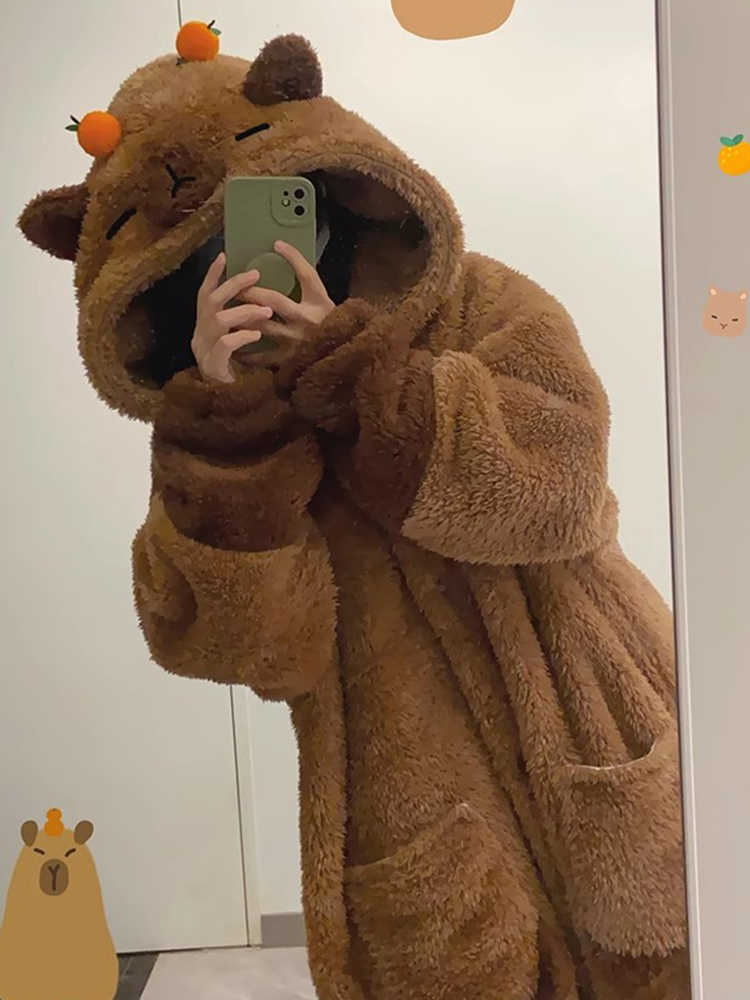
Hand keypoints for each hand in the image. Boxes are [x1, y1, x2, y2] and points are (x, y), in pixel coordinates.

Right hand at [191, 252, 272, 382]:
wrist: (229, 408)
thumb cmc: (239, 374)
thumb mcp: (237, 343)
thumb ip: (241, 324)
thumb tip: (259, 301)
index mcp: (204, 329)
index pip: (204, 295)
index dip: (213, 275)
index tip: (225, 256)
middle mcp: (199, 337)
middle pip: (209, 302)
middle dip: (233, 285)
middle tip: (256, 275)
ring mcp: (204, 352)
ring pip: (219, 321)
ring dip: (244, 312)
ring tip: (266, 311)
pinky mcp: (213, 367)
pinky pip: (226, 344)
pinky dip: (242, 336)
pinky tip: (257, 335)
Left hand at [236, 240, 334, 367]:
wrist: (340, 355)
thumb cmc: (328, 322)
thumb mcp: (322, 297)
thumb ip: (304, 273)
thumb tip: (279, 244)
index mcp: (317, 304)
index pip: (305, 275)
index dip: (292, 258)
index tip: (276, 245)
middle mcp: (304, 322)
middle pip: (271, 301)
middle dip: (248, 292)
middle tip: (230, 285)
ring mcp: (295, 342)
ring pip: (261, 327)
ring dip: (240, 319)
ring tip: (223, 312)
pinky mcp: (288, 360)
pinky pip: (261, 356)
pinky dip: (245, 351)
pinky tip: (233, 343)